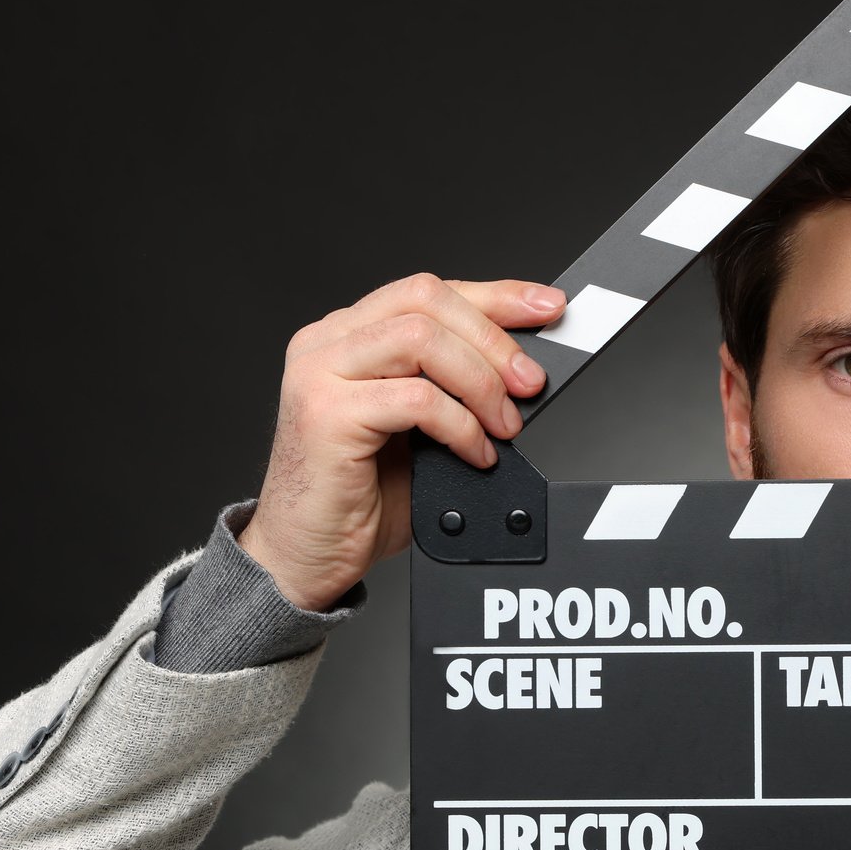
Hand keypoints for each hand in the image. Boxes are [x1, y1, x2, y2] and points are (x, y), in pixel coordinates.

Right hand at [235, 273, 563, 609]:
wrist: (305, 556)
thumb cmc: (360, 498)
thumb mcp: (421, 429)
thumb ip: (452, 388)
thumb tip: (522, 369)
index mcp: (348, 336)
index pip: (428, 293)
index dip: (494, 295)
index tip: (545, 307)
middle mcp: (328, 344)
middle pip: (427, 301)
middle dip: (494, 340)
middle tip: (530, 383)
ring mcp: (320, 373)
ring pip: (422, 340)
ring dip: (480, 382)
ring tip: (504, 426)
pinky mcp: (326, 413)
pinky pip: (418, 398)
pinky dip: (462, 426)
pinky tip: (475, 453)